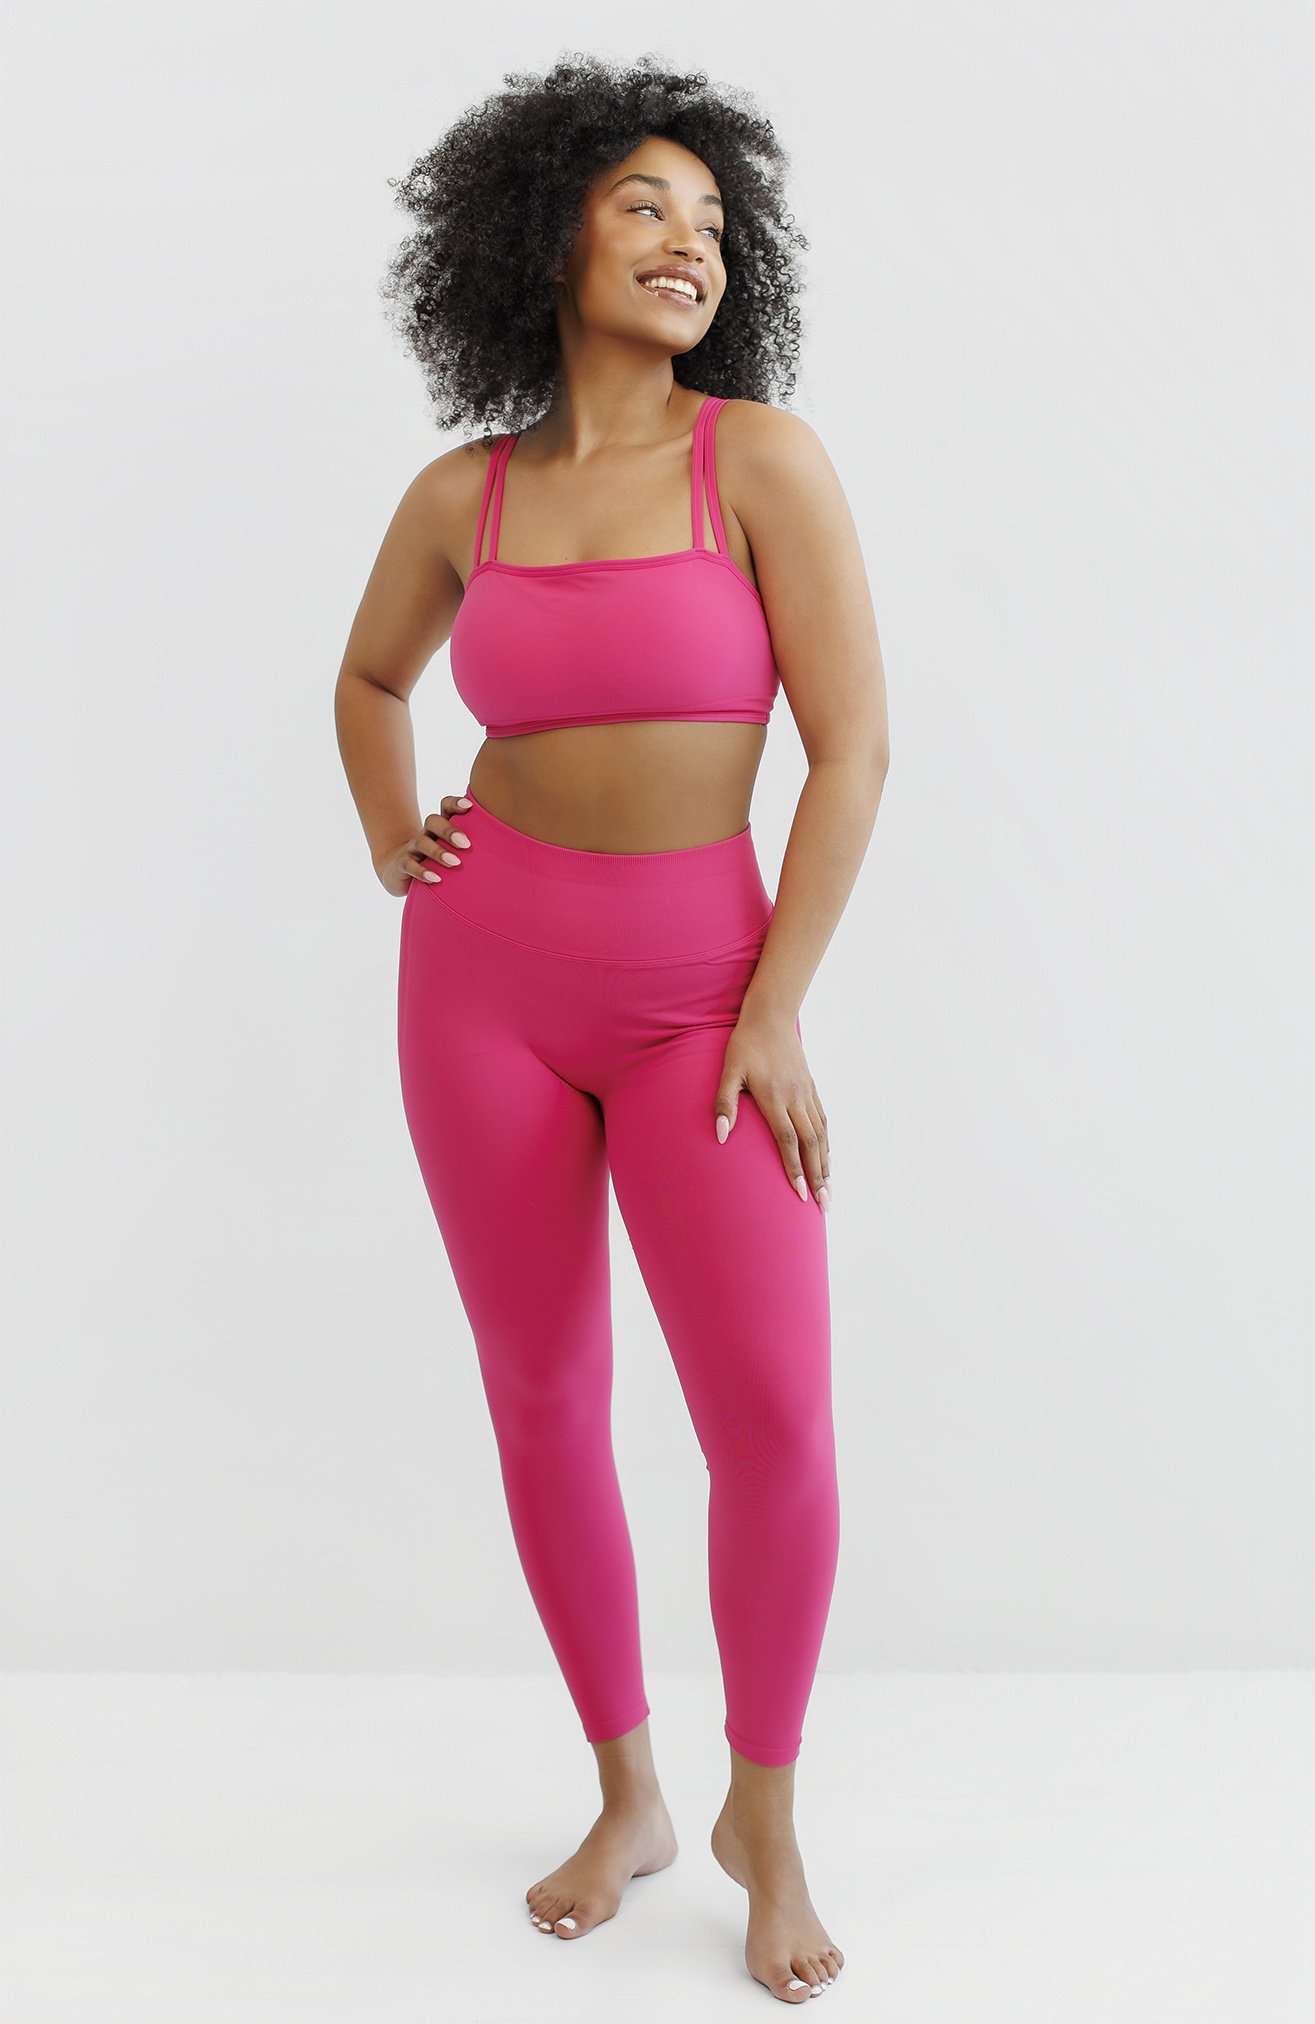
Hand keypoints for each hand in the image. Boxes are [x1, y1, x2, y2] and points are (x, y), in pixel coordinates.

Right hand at [375, 795, 473, 896]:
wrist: (399, 870)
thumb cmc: (438, 860)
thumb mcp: (456, 851)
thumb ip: (477, 846)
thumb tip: (516, 850)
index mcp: (441, 826)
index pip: (445, 806)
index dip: (456, 804)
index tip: (470, 807)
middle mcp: (426, 833)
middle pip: (433, 820)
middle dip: (450, 830)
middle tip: (466, 844)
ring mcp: (412, 848)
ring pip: (422, 842)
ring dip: (439, 851)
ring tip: (455, 863)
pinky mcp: (402, 864)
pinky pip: (410, 864)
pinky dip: (422, 871)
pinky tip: (436, 878)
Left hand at [714, 1007, 831, 1210]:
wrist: (770, 1016)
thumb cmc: (744, 1044)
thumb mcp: (729, 1070)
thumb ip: (724, 1102)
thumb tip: (719, 1135)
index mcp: (775, 1097)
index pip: (788, 1140)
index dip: (795, 1168)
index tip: (800, 1193)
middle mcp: (796, 1098)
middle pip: (811, 1144)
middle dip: (818, 1176)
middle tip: (823, 1204)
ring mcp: (806, 1093)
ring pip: (821, 1135)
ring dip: (826, 1164)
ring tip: (828, 1191)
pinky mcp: (812, 1088)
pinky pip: (823, 1121)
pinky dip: (827, 1143)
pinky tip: (827, 1159)